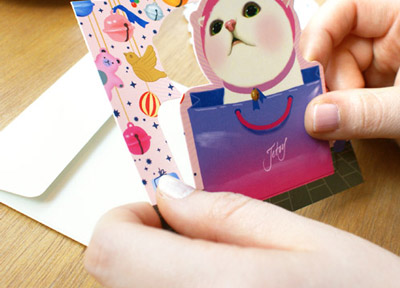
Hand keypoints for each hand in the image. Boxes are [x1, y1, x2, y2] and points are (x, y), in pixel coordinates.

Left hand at [85, 176, 399, 286]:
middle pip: (112, 274)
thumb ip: (224, 214)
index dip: (126, 218)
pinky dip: (171, 287)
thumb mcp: (303, 238)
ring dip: (156, 267)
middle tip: (192, 231)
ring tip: (213, 261)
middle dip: (144, 241)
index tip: (161, 208)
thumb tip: (168, 194)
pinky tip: (217, 284)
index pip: (110, 249)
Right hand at [300, 0, 399, 142]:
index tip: (308, 67)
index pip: (348, 8)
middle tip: (320, 110)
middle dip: (327, 79)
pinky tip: (340, 129)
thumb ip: (367, 112)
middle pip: (335, 46)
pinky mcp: (378, 95)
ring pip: (335, 76)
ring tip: (339, 126)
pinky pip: (344, 97)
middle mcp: (390, 40)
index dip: (320, 32)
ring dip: (332, 102)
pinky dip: (338, 114)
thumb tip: (313, 119)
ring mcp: (383, 69)